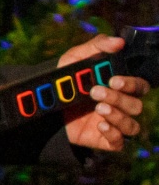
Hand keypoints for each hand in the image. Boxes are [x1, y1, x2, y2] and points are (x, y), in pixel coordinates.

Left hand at [58, 34, 148, 152]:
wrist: (42, 102)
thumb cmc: (66, 78)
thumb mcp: (75, 58)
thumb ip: (97, 47)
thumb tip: (118, 42)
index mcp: (120, 87)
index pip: (141, 86)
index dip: (132, 84)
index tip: (114, 80)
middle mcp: (121, 106)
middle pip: (136, 105)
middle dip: (118, 98)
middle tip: (95, 92)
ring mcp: (113, 123)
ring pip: (132, 125)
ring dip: (118, 116)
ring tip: (98, 108)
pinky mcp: (102, 139)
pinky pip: (119, 142)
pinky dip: (113, 134)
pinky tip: (100, 124)